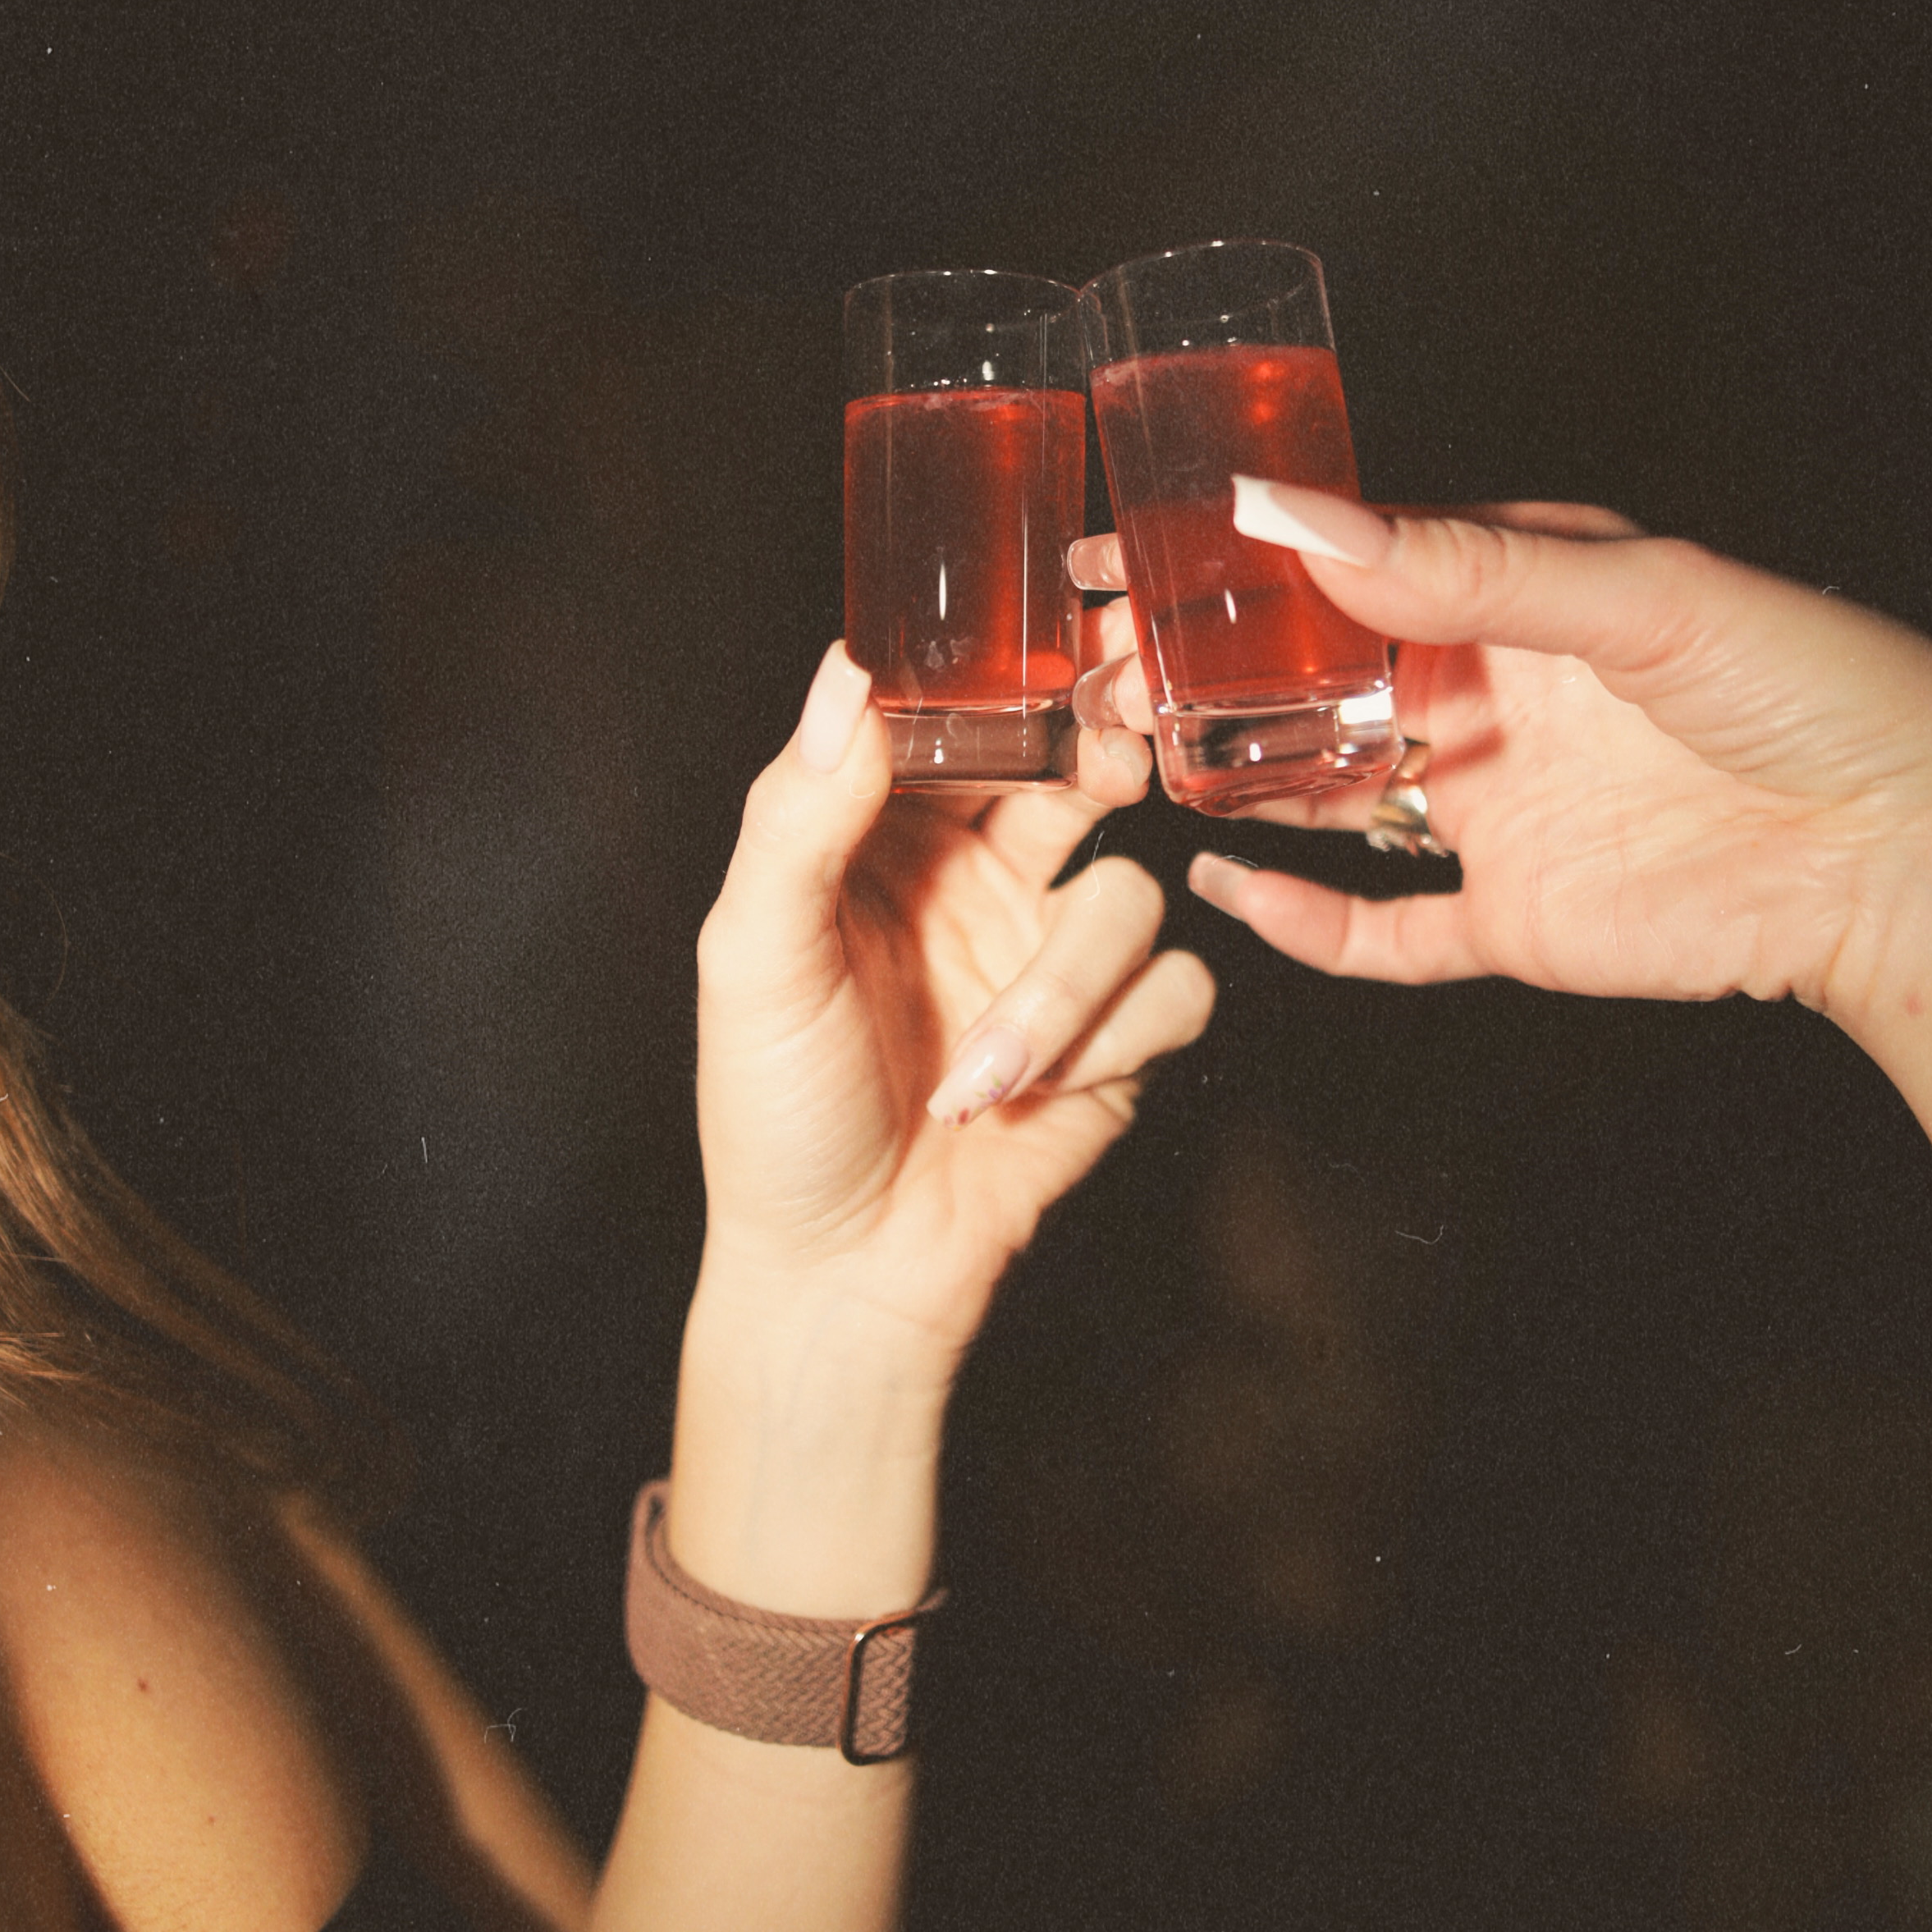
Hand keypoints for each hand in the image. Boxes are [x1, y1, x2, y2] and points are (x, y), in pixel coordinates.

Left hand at [692, 640, 1213, 1365]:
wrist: (846, 1275)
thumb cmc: (776, 1116)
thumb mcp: (756, 955)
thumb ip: (800, 814)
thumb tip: (848, 677)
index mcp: (884, 842)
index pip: (961, 724)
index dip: (1012, 682)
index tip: (1051, 657)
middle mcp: (976, 880)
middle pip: (1073, 772)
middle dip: (1101, 762)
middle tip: (1113, 763)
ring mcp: (1048, 955)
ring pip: (1126, 891)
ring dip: (1065, 986)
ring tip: (988, 1069)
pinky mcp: (1116, 1036)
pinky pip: (1175, 988)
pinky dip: (1114, 1042)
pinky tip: (1039, 1096)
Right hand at [1073, 492, 1931, 1032]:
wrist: (1918, 858)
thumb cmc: (1817, 690)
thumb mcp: (1637, 596)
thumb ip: (1457, 566)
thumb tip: (1291, 513)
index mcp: (1519, 590)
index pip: (1342, 562)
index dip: (1224, 557)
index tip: (1113, 546)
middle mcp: (1493, 694)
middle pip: (1308, 678)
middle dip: (1192, 667)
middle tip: (1081, 659)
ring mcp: (1497, 810)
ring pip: (1324, 795)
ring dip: (1226, 776)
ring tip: (1117, 751)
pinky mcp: (1516, 921)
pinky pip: (1385, 933)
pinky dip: (1304, 925)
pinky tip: (1229, 889)